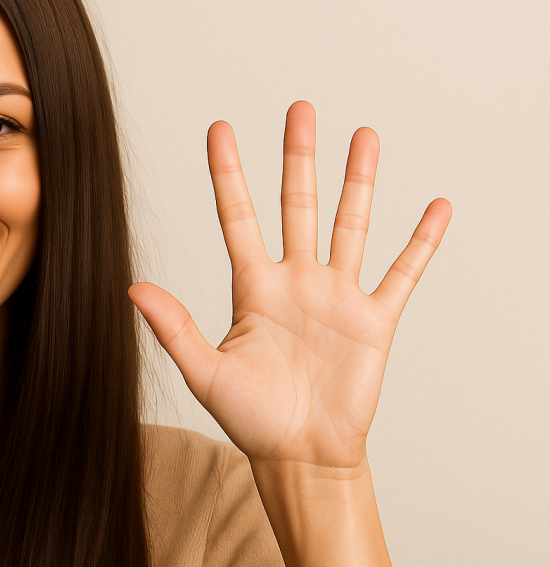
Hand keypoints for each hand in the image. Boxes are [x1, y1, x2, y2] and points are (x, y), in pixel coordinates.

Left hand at [129, 101, 450, 469]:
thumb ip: (173, 327)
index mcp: (253, 287)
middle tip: (300, 110)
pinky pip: (403, 273)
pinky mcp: (373, 321)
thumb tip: (131, 287)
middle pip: (297, 205)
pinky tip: (435, 207)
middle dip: (299, 158)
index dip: (227, 173)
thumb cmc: (252, 419)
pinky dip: (421, 241)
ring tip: (364, 136)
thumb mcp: (204, 371)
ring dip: (358, 182)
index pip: (236, 216)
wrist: (301, 457)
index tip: (219, 129)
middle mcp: (295, 280)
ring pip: (348, 225)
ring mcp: (336, 296)